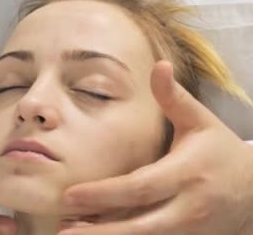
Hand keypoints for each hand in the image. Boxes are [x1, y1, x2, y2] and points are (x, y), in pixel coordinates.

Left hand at [58, 61, 252, 234]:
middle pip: (139, 225)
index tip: (71, 195)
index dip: (105, 194)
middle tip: (63, 227)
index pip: (140, 187)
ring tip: (70, 234)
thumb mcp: (201, 122)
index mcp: (187, 173)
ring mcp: (190, 230)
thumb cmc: (220, 152)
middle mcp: (188, 207)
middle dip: (100, 229)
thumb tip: (160, 65)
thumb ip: (174, 98)